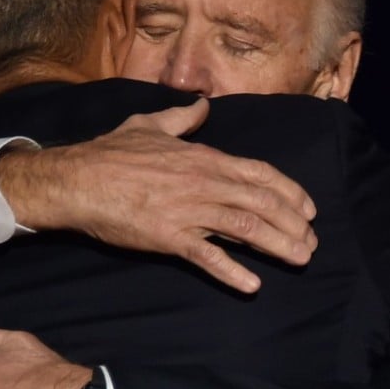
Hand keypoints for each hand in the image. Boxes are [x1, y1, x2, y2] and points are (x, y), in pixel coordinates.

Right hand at [0, 98, 316, 292]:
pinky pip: (207, 255)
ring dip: (277, 245)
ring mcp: (189, 210)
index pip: (260, 174)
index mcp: (204, 158)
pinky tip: (252, 284)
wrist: (78, 179)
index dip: (289, 192)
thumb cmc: (111, 151)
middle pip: (262, 203)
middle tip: (311, 243)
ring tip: (299, 259)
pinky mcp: (170, 237)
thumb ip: (182, 116)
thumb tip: (202, 104)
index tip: (308, 209)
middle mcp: (205, 183)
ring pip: (246, 228)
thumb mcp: (151, 124)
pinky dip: (232, 271)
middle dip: (292, 223)